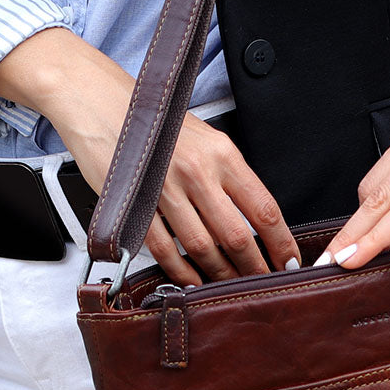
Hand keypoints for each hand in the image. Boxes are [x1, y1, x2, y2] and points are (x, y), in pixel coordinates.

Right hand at [0, 28, 299, 284]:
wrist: (99, 102)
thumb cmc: (155, 123)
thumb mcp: (206, 139)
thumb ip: (230, 176)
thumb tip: (256, 220)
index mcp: (222, 154)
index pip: (264, 208)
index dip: (282, 243)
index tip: (290, 263)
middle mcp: (197, 171)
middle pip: (237, 236)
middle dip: (255, 268)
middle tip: (264, 285)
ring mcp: (165, 190)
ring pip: (204, 248)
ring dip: (221, 275)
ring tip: (231, 287)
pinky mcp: (135, 205)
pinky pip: (165, 251)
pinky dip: (182, 272)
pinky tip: (193, 282)